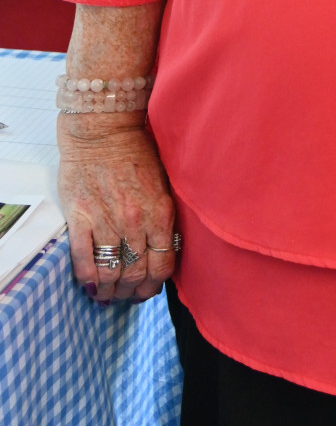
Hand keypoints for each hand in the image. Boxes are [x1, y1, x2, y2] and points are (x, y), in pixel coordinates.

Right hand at [58, 114, 178, 302]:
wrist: (103, 130)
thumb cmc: (135, 153)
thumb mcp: (163, 184)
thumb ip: (164, 216)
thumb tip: (165, 248)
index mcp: (161, 212)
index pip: (163, 265)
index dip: (155, 285)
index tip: (149, 290)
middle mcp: (136, 220)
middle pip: (137, 274)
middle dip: (132, 292)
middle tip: (127, 295)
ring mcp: (107, 220)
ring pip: (111, 272)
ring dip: (110, 290)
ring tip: (108, 294)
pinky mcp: (81, 217)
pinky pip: (84, 259)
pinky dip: (88, 279)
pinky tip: (90, 285)